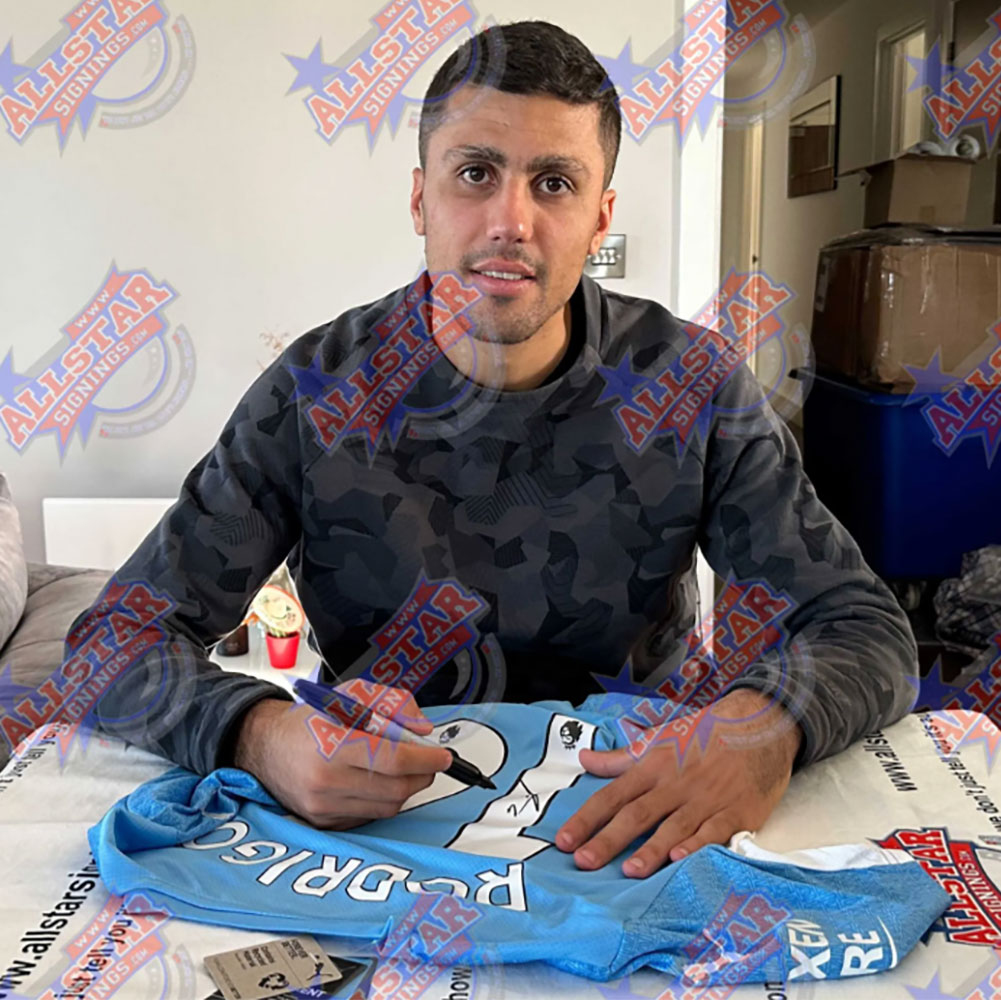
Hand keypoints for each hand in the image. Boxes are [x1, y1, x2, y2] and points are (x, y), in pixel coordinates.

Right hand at [232, 684, 452, 828]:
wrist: (264, 746)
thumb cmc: (309, 719)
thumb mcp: (350, 694)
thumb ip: (392, 704)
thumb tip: (424, 730)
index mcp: (332, 744)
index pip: (393, 759)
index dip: (426, 758)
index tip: (443, 755)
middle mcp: (326, 780)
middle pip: (396, 788)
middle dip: (422, 774)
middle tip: (429, 761)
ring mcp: (323, 806)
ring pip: (387, 806)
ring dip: (405, 788)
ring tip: (400, 768)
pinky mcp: (322, 822)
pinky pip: (369, 816)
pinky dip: (382, 800)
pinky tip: (374, 781)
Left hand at [555, 689, 801, 875]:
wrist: (759, 724)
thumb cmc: (704, 733)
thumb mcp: (659, 738)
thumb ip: (620, 758)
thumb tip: (584, 759)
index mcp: (653, 766)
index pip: (612, 795)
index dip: (587, 818)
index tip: (564, 840)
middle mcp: (675, 784)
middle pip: (636, 814)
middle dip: (608, 839)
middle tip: (583, 862)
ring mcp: (705, 799)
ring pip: (672, 826)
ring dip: (650, 849)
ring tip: (629, 871)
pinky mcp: (735, 812)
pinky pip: (713, 831)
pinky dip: (697, 844)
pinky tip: (680, 858)